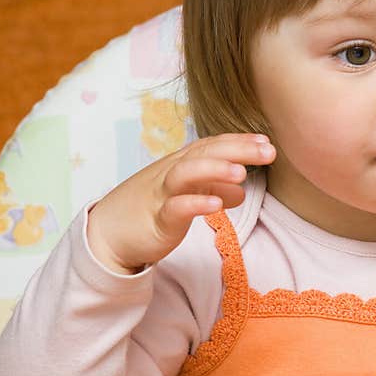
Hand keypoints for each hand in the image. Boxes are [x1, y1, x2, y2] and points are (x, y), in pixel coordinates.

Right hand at [86, 133, 275, 274]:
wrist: (107, 234)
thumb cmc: (149, 210)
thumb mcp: (186, 196)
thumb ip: (214, 190)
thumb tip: (241, 191)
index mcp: (181, 164)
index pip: (212, 145)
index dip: (239, 141)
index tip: (267, 142)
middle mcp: (172, 173)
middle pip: (204, 153)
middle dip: (237, 150)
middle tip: (268, 152)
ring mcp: (162, 194)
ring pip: (187, 173)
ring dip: (215, 170)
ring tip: (241, 173)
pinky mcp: (156, 220)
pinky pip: (175, 209)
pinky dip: (195, 205)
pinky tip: (216, 206)